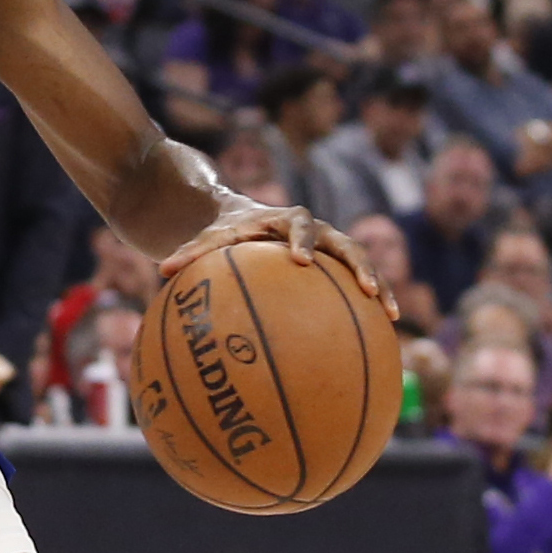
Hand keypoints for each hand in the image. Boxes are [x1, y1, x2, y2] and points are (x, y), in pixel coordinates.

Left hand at [156, 201, 398, 320]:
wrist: (247, 219)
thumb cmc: (226, 234)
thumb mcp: (209, 240)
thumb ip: (190, 253)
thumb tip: (162, 270)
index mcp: (285, 220)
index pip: (298, 225)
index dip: (302, 241)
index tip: (302, 261)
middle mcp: (317, 231)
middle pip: (345, 243)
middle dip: (357, 264)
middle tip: (365, 287)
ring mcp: (332, 248)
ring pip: (362, 262)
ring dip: (379, 284)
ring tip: (390, 314)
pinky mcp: (339, 266)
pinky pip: (360, 284)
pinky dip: (375, 303)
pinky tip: (387, 333)